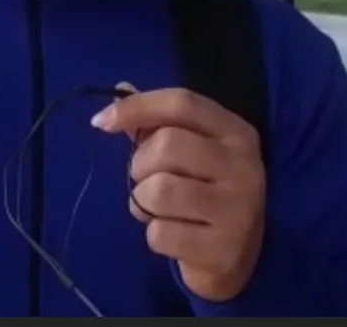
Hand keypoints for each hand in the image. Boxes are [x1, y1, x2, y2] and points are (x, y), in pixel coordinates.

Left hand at [91, 85, 264, 301]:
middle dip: (140, 165)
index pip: (182, 102)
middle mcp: (244, 166)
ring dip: (144, 202)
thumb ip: (158, 121)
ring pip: (159, 190)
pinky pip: (160, 234)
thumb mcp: (193, 151)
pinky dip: (154, 235)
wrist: (237, 258)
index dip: (137, 107)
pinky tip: (175, 237)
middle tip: (147, 180)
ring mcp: (238, 209)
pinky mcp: (224, 249)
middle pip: (166, 145)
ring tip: (160, 210)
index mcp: (236, 132)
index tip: (101, 122)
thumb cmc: (205, 192)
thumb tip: (120, 88)